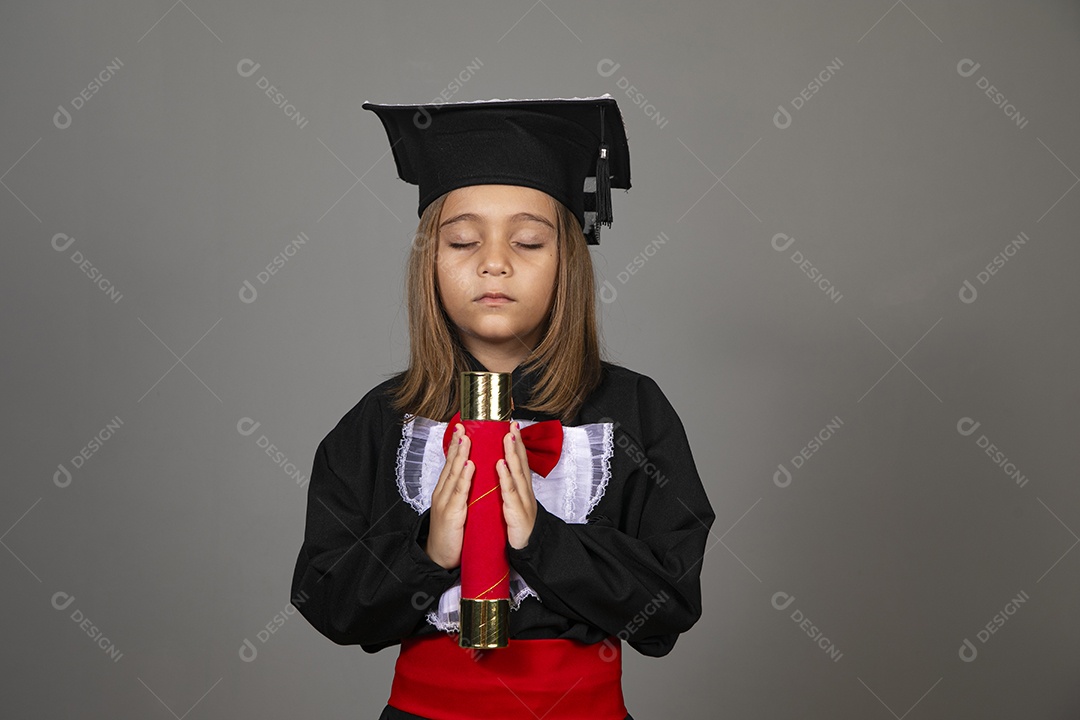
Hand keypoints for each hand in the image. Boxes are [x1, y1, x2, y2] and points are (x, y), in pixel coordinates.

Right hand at [425, 423, 472, 568]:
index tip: (462, 428)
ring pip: (453, 474)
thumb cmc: (451, 533)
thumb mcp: (457, 508)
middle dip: (457, 444)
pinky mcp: (451, 514)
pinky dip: (463, 477)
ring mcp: (445, 502)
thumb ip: (463, 492)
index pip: (451, 463)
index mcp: (445, 491)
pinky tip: (468, 465)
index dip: (456, 445)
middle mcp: (443, 493)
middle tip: (462, 425)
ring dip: (460, 454)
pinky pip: (459, 493)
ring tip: (466, 438)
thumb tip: (474, 477)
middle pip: (450, 464)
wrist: (439, 557)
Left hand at [498, 421, 537, 549]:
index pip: (520, 461)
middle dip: (516, 443)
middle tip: (512, 425)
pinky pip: (510, 492)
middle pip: (521, 462)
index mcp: (522, 488)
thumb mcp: (513, 502)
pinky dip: (506, 477)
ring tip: (507, 437)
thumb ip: (509, 486)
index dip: (517, 444)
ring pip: (518, 473)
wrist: (527, 549)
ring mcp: (523, 500)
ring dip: (512, 454)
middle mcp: (525, 491)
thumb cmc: (517, 526)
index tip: (512, 426)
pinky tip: (501, 465)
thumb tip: (500, 469)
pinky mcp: (517, 512)